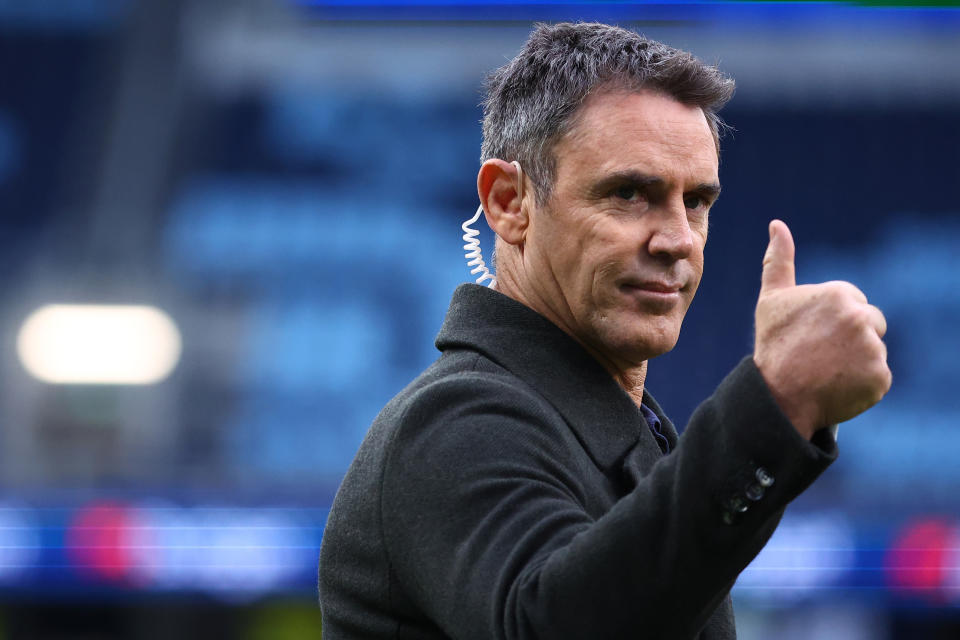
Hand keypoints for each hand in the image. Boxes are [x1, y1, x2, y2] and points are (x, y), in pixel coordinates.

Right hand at [753, 220, 891, 439]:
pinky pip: (878, 377)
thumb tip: (777, 224)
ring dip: (856, 361)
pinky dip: (862, 384)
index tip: (811, 335)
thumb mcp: (771, 299)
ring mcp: (873, 349)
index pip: (853, 304)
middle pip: (870, 324)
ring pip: (873, 350)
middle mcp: (860, 317)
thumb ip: (779, 260)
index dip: (831, 321)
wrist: (777, 395)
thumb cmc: (773, 345)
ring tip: (826, 371)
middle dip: (850, 338)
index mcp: (838, 294)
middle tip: (820, 355)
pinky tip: (837, 386)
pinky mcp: (881, 377)